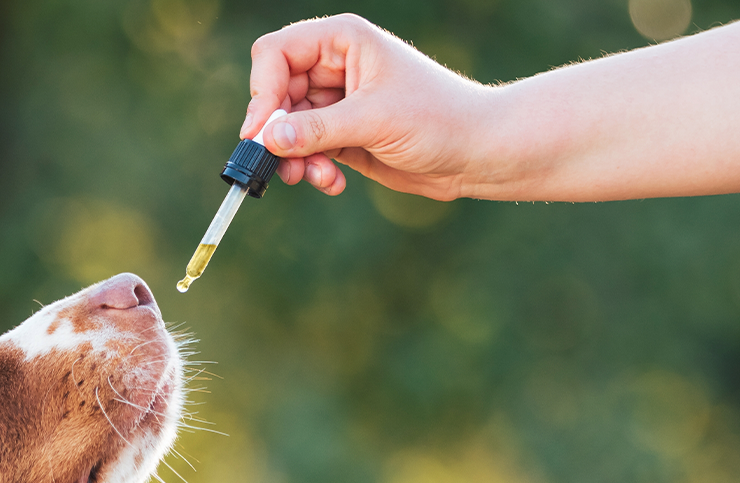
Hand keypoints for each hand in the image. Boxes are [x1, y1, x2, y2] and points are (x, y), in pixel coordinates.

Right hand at [242, 14, 490, 199]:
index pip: (276, 54)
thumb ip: (316, 129)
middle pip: (275, 94)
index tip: (261, 131)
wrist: (478, 152)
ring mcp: (337, 102)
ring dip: (294, 158)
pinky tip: (334, 183)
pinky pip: (306, 151)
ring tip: (314, 178)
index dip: (262, 91)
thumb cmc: (438, 118)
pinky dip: (312, 169)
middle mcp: (334, 67)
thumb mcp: (373, 120)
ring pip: (287, 128)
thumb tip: (265, 140)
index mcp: (342, 41)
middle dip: (277, 133)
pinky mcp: (342, 135)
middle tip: (282, 166)